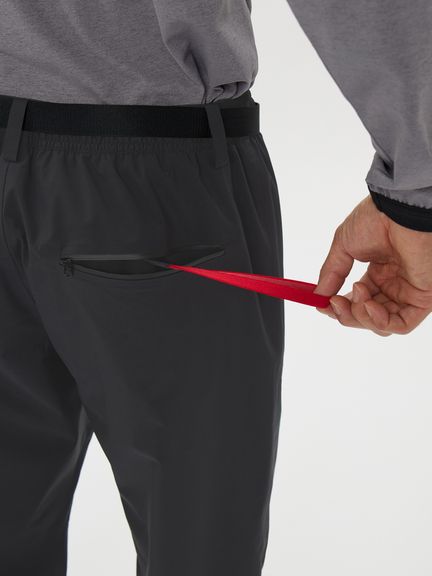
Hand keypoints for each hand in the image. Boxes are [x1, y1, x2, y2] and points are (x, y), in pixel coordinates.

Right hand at [313, 195, 431, 334]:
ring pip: (382, 324)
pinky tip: (368, 305)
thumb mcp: (343, 246)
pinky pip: (402, 324)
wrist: (399, 210)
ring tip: (357, 293)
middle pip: (368, 316)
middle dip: (347, 314)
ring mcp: (409, 292)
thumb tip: (318, 296)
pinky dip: (379, 322)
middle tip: (334, 302)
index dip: (340, 307)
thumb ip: (331, 274)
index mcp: (379, 271)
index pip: (358, 300)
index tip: (323, 304)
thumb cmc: (376, 218)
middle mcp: (395, 283)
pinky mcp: (423, 298)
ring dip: (361, 316)